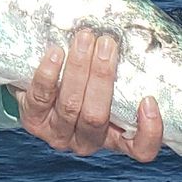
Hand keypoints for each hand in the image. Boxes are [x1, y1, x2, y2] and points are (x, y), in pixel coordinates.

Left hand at [13, 27, 162, 160]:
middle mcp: (87, 140)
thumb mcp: (104, 81)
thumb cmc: (83, 79)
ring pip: (70, 105)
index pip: (140, 150)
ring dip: (78, 68)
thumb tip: (135, 32)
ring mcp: (58, 134)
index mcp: (114, 136)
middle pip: (96, 116)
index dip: (149, 132)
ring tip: (83, 38)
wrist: (35, 85)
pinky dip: (48, 73)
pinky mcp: (33, 121)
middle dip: (102, 76)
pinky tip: (55, 52)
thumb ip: (122, 70)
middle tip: (107, 43)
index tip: (149, 100)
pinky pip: (40, 98)